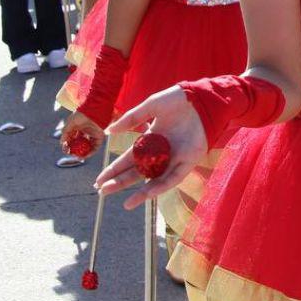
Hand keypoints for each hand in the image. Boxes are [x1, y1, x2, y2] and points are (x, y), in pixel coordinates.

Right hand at [60, 111, 104, 158]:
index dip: (68, 145)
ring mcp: (92, 135)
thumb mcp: (70, 123)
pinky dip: (90, 153)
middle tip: (70, 154)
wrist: (94, 112)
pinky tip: (84, 156)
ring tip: (77, 157)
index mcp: (77, 128)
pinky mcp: (99, 137)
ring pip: (86, 147)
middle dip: (74, 150)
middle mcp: (85, 132)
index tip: (65, 150)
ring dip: (82, 153)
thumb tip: (61, 142)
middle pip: (79, 144)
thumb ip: (65, 132)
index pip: (71, 138)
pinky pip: (94, 148)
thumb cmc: (82, 115)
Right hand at [93, 85, 209, 208]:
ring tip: (127, 203)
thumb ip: (130, 119)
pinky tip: (149, 193)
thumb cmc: (177, 100)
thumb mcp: (150, 107)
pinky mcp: (189, 161)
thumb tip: (108, 132)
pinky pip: (174, 177)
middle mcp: (160, 152)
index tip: (99, 180)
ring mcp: (174, 158)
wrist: (201, 98)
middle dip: (120, 182)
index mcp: (150, 140)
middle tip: (102, 191)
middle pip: (137, 172)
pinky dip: (162, 186)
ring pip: (155, 180)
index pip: (128, 158)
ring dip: (141, 192)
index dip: (114, 169)